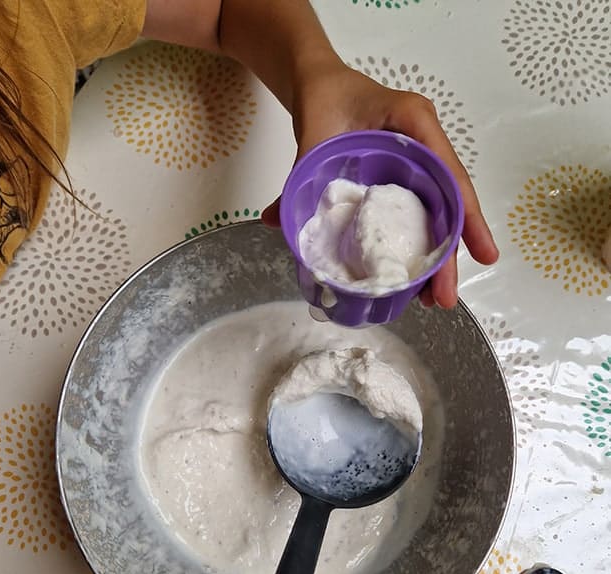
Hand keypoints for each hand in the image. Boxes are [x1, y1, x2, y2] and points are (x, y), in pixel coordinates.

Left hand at [263, 62, 498, 308]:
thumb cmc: (327, 99)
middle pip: (448, 206)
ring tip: (428, 300)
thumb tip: (275, 221)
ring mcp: (418, 168)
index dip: (468, 218)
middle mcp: (425, 147)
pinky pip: (417, 217)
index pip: (450, 174)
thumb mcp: (314, 132)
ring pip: (437, 217)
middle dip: (449, 256)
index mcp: (415, 124)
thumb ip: (299, 175)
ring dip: (435, 259)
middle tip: (443, 299)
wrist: (322, 87)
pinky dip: (416, 248)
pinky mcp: (405, 183)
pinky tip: (410, 279)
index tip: (484, 255)